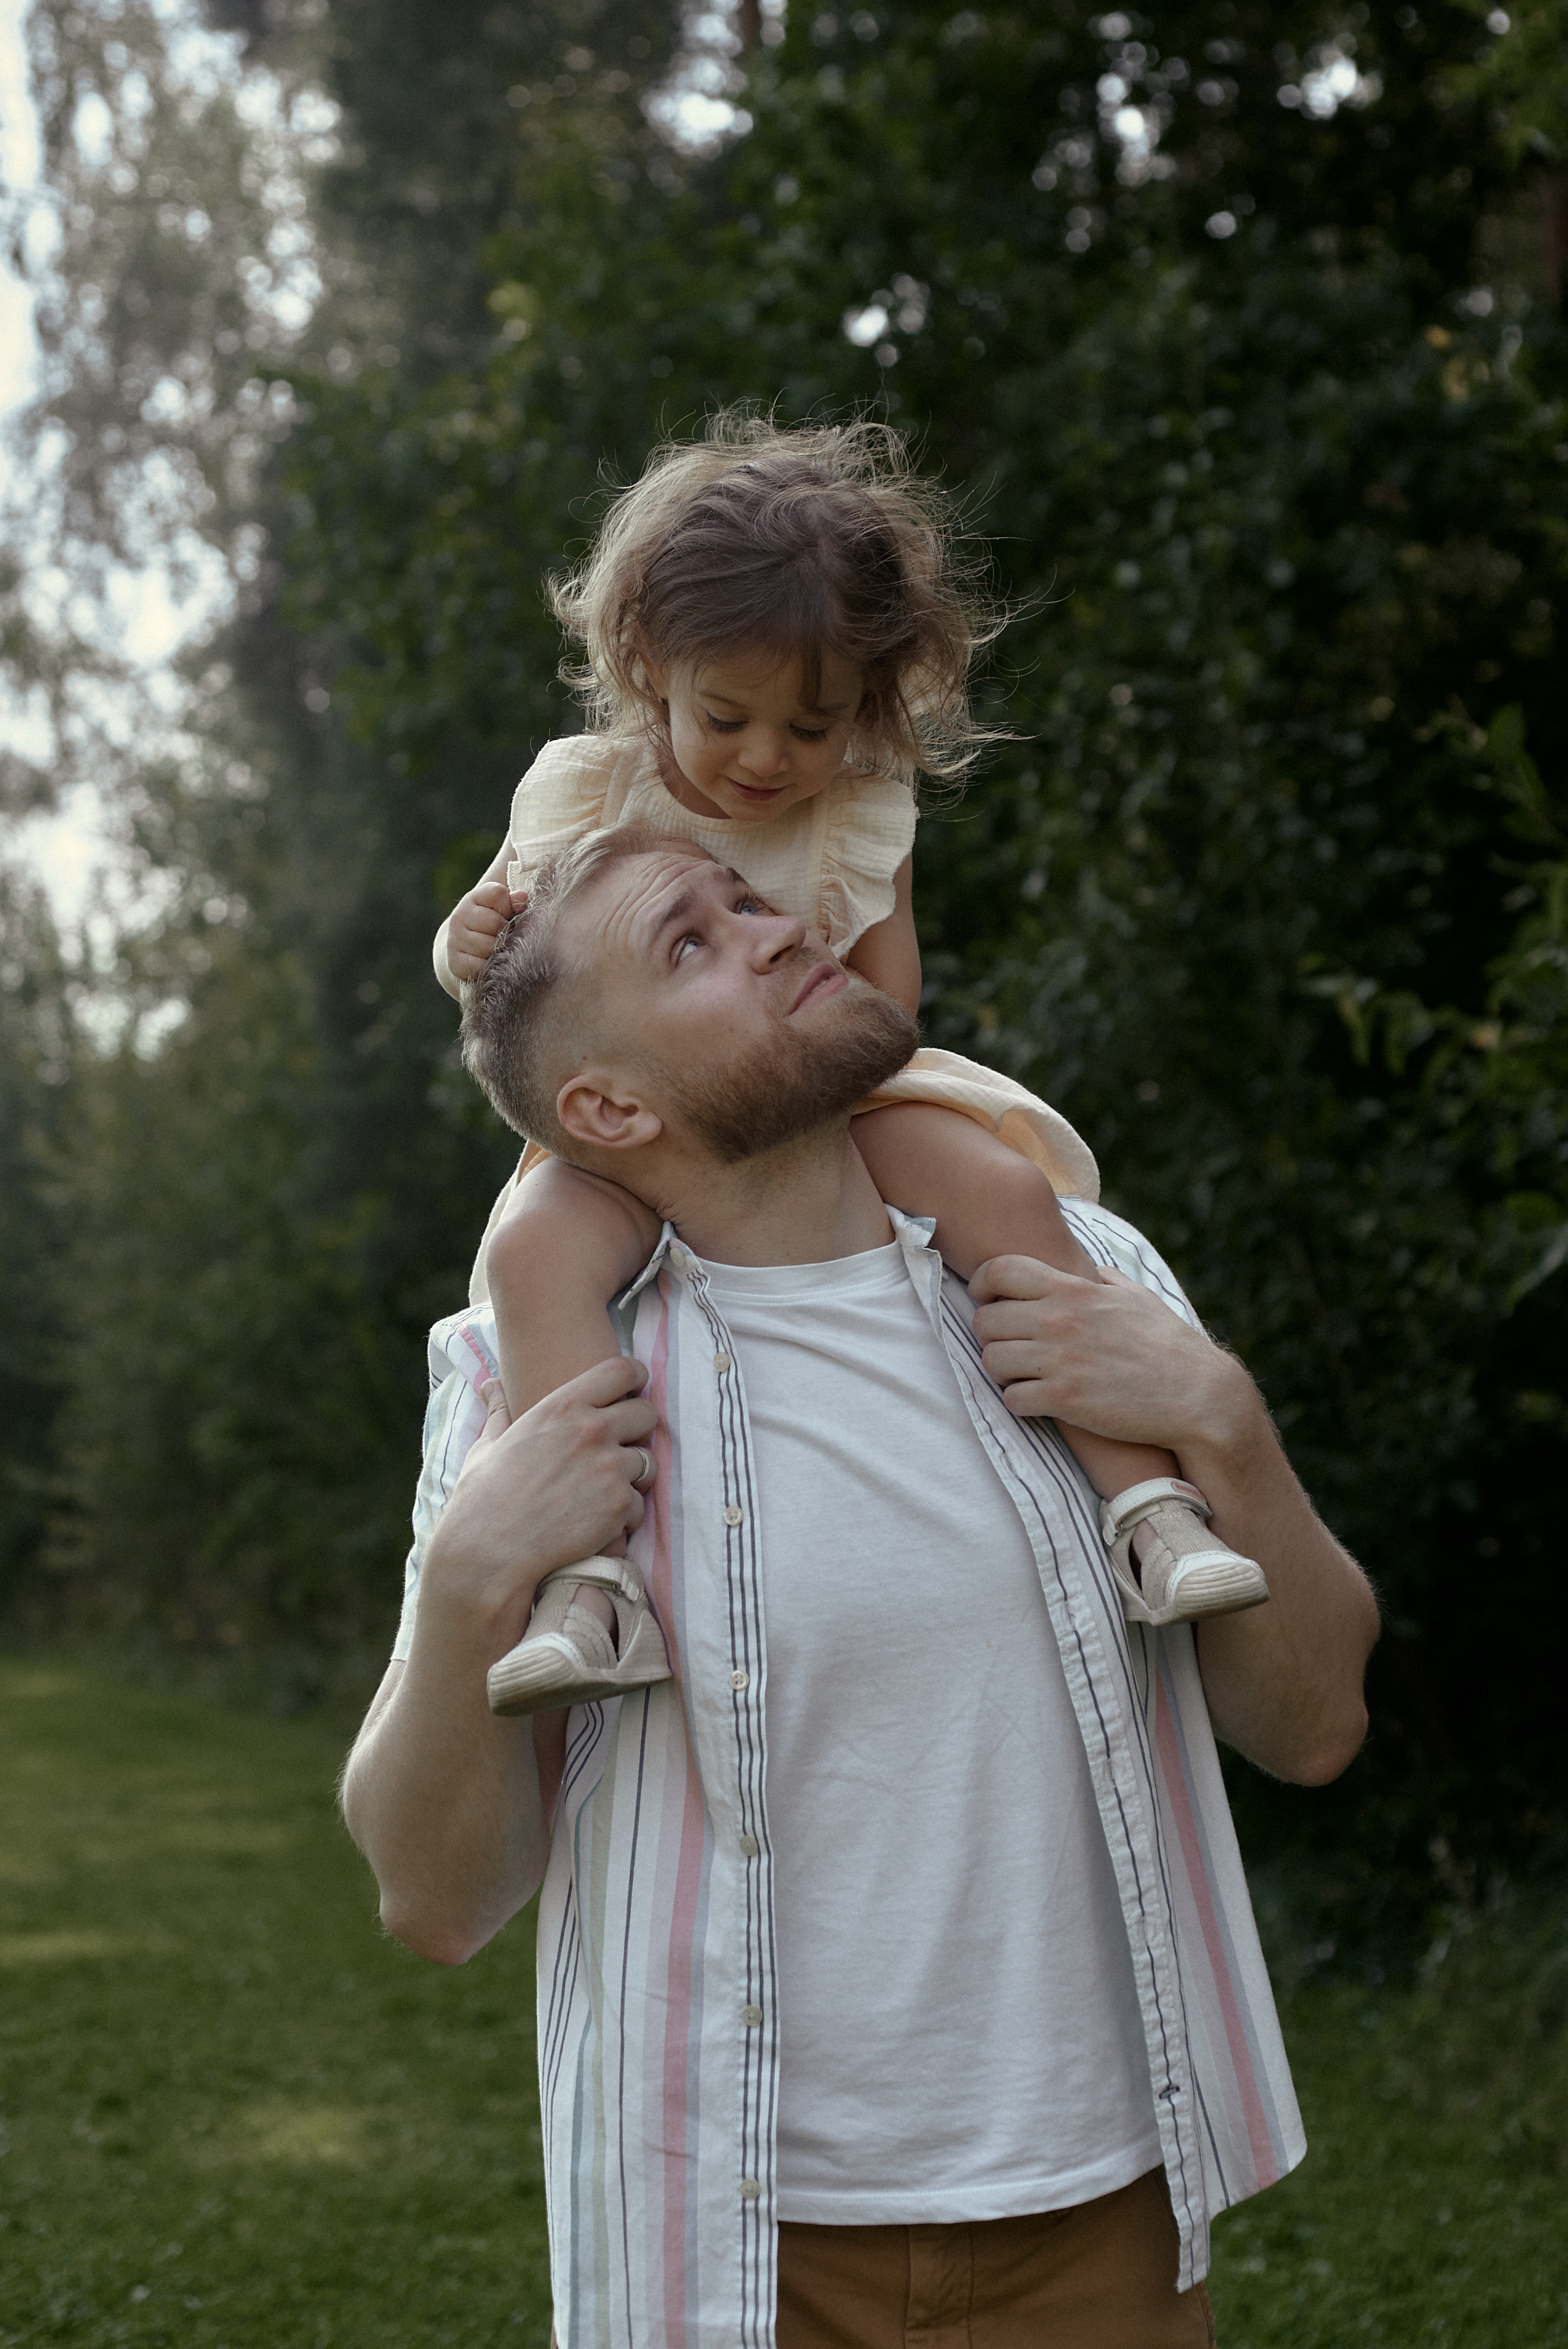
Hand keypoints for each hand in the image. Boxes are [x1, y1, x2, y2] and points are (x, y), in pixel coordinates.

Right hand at [421, 1356, 658, 1650]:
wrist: (487, 1553)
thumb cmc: (482, 1500)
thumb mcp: (488, 1445)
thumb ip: (500, 1411)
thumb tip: (491, 1386)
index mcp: (561, 1406)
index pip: (622, 1370)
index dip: (633, 1379)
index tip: (632, 1390)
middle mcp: (591, 1430)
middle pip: (647, 1413)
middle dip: (638, 1430)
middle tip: (619, 1449)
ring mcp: (610, 1467)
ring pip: (648, 1462)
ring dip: (632, 1477)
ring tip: (602, 1494)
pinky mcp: (620, 1505)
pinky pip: (640, 1504)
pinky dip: (624, 1516)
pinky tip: (596, 1524)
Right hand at [447, 881, 525, 983]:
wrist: (466, 947)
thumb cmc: (492, 922)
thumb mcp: (503, 907)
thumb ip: (513, 901)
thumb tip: (522, 897)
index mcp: (473, 897)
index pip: (497, 893)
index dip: (509, 904)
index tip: (509, 912)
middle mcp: (459, 916)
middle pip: (495, 922)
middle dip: (506, 930)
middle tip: (505, 934)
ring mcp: (454, 939)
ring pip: (488, 946)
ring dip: (499, 950)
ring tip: (498, 948)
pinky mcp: (454, 962)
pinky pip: (480, 966)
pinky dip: (489, 967)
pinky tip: (490, 961)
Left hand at [968, 1253, 1249, 1453]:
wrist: (1197, 1396)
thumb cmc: (1169, 1345)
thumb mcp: (1139, 1298)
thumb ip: (1106, 1280)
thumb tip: (1091, 1269)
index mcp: (1075, 1291)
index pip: (1001, 1270)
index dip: (983, 1283)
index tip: (987, 1299)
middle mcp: (1061, 1321)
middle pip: (985, 1320)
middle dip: (991, 1335)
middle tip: (1009, 1347)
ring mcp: (1060, 1361)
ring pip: (990, 1361)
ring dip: (1001, 1371)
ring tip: (1022, 1376)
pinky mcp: (1064, 1400)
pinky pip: (1011, 1399)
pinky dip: (1019, 1402)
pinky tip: (1038, 1401)